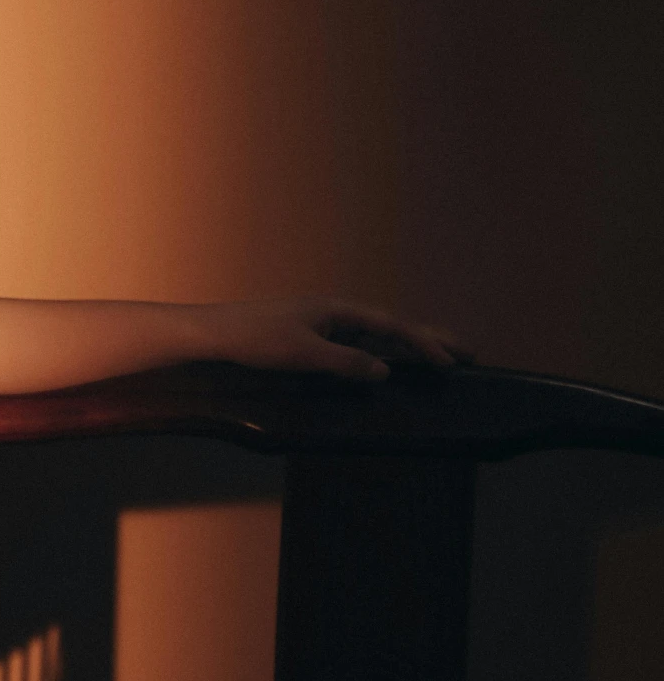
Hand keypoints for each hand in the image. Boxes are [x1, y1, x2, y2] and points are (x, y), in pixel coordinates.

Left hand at [195, 299, 468, 382]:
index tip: (453, 361)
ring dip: (407, 347)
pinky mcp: (310, 337)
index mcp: (337, 310)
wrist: (213, 334)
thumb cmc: (254, 339)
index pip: (392, 326)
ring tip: (439, 359)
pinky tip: (388, 365)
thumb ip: (345, 363)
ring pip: (376, 336)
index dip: (424, 344)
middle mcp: (334, 313)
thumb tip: (384, 371)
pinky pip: (356, 344)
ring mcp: (323, 324)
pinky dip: (380, 353)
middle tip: (467, 353)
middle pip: (391, 326)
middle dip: (428, 339)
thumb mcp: (303, 354)